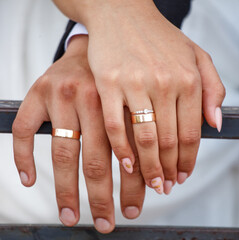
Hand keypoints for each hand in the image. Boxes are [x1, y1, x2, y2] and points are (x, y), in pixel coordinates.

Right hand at [12, 35, 144, 233]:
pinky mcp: (37, 92)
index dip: (134, 187)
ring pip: (63, 153)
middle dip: (102, 199)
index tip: (134, 211)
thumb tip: (156, 178)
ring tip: (70, 216)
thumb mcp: (140, 97)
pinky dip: (24, 157)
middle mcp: (91, 98)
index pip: (129, 154)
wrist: (92, 47)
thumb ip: (146, 133)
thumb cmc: (117, 78)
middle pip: (96, 160)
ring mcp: (61, 95)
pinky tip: (30, 179)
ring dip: (66, 190)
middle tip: (105, 224)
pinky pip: (25, 130)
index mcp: (122, 101)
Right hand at [53, 0, 224, 190]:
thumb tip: (215, 124)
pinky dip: (122, 149)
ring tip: (150, 183)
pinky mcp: (108, 84)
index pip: (192, 133)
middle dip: (168, 171)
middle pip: (169, 141)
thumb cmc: (158, 38)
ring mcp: (134, 84)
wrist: (122, 14)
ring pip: (145, 138)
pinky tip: (127, 164)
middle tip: (165, 187)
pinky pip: (115, 125)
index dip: (188, 161)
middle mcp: (164, 83)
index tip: (182, 176)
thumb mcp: (196, 56)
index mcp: (188, 79)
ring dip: (148, 167)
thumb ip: (212, 89)